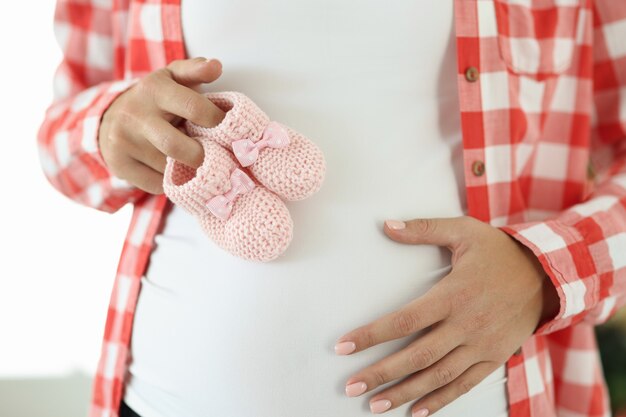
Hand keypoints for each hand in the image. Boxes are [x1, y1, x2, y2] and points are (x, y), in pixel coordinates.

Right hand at [98, 57, 225, 193]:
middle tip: (211, 156)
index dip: (217, 122)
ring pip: (167, 169)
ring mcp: (123, 142)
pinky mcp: (119, 165)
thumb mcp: (173, 78)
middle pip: (177, 147)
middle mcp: (135, 115)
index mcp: (154, 90)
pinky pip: (157, 185)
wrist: (111, 117)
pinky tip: (172, 170)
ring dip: (186, 169)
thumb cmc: (156, 99)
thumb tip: (216, 66)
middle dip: (201, 156)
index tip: (227, 129)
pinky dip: (171, 182)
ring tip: (191, 160)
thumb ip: (196, 71)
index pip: (194, 108)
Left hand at [334, 216, 559, 415]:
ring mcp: (482, 346)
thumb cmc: (498, 251)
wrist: (548, 274)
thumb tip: (386, 225)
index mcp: (454, 295)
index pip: (404, 321)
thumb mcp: (463, 230)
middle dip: (381, 373)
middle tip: (351, 386)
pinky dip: (440, 400)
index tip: (343, 346)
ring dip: (404, 393)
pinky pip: (465, 385)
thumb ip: (423, 228)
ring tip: (374, 405)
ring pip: (437, 376)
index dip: (371, 335)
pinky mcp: (494, 358)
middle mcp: (466, 325)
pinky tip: (417, 412)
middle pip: (416, 356)